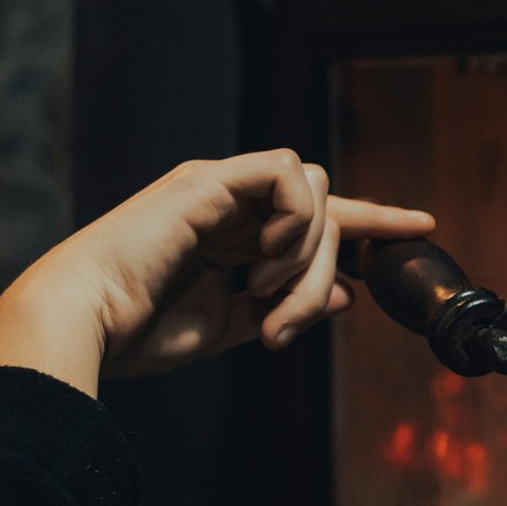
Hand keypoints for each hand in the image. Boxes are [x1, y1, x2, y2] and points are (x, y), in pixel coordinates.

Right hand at [0, 150, 433, 395]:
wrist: (85, 327)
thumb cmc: (137, 331)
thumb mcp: (227, 325)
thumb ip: (283, 306)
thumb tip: (344, 296)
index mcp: (231, 233)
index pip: (317, 216)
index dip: (373, 220)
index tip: (422, 228)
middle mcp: (229, 203)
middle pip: (326, 208)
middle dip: (329, 267)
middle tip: (283, 321)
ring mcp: (219, 188)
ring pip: (315, 190)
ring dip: (307, 254)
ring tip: (264, 297)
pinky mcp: (208, 181)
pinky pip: (287, 174)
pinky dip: (292, 221)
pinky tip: (260, 260)